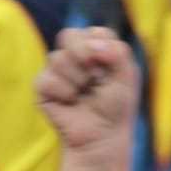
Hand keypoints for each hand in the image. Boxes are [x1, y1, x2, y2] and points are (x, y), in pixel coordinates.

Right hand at [37, 27, 139, 169]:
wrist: (102, 137)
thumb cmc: (116, 108)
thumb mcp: (127, 78)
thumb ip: (119, 53)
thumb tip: (95, 44)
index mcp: (96, 49)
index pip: (95, 33)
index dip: (102, 49)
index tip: (110, 69)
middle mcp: (74, 56)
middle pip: (69, 35)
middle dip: (84, 56)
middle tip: (96, 79)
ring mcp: (57, 70)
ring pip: (57, 58)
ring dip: (77, 81)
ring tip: (84, 95)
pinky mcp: (43, 86)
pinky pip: (46, 79)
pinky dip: (64, 93)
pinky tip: (70, 103)